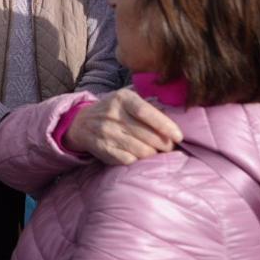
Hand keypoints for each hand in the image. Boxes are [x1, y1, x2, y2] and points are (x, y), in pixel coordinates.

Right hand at [62, 89, 183, 165]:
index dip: (165, 125)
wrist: (81, 122)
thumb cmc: (114, 110)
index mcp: (122, 98)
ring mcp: (106, 132)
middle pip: (147, 135)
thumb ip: (149, 105)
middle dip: (164, 144)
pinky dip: (139, 161)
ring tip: (156, 152)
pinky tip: (141, 157)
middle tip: (169, 146)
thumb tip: (176, 117)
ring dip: (153, 154)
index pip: (146, 112)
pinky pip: (129, 160)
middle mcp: (112, 114)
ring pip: (141, 150)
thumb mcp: (127, 98)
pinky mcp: (103, 148)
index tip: (178, 136)